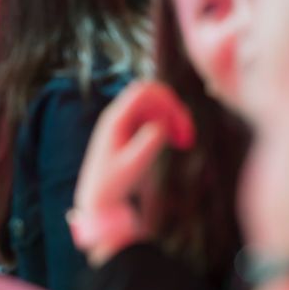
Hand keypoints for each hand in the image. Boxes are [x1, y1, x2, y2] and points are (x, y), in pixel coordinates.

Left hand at [72, 82, 194, 259]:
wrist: (99, 199)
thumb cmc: (113, 184)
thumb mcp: (132, 166)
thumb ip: (146, 145)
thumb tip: (161, 125)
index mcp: (115, 119)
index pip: (144, 91)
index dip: (167, 100)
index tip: (182, 122)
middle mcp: (119, 115)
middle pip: (153, 96)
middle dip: (173, 110)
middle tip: (189, 136)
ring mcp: (125, 122)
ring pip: (156, 106)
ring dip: (174, 119)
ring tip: (186, 142)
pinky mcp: (131, 130)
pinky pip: (154, 117)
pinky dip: (169, 126)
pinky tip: (179, 143)